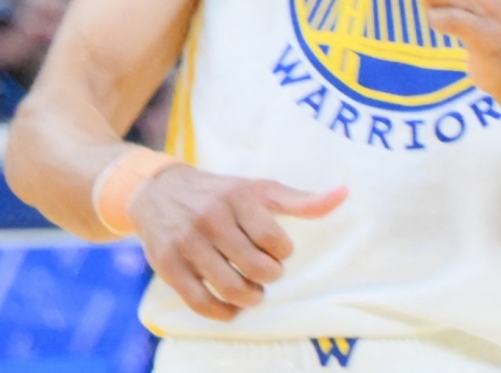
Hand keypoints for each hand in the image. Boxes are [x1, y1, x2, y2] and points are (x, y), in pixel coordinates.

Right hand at [118, 159, 349, 319]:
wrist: (156, 190)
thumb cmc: (220, 194)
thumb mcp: (258, 189)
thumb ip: (301, 200)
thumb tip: (344, 195)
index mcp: (237, 197)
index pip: (276, 242)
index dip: (281, 253)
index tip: (273, 248)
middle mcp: (210, 217)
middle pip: (257, 269)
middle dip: (268, 277)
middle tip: (263, 272)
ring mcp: (187, 241)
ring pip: (232, 288)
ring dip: (250, 298)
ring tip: (251, 291)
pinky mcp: (168, 264)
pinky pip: (202, 303)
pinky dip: (223, 312)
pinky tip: (230, 305)